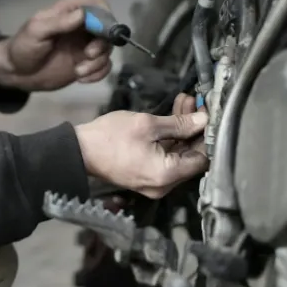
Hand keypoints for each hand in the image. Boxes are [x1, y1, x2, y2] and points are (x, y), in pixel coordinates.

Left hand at [0, 0, 113, 91]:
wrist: (17, 73)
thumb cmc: (23, 47)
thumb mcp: (37, 31)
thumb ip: (59, 23)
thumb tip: (82, 15)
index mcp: (69, 11)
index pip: (98, 5)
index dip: (105, 17)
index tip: (100, 34)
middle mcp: (82, 26)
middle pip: (108, 29)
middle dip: (102, 44)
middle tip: (88, 55)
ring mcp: (85, 44)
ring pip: (107, 49)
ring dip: (98, 62)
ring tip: (79, 72)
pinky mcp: (86, 62)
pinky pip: (104, 66)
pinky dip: (98, 73)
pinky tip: (82, 79)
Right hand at [74, 104, 208, 198]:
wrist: (80, 150)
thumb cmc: (111, 137)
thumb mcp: (147, 125)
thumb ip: (179, 123)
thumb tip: (203, 120)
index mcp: (168, 174)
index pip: (202, 158)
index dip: (206, 135)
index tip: (207, 113)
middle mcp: (165, 185)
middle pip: (190, 157)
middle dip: (194, 129)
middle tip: (194, 103)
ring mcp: (155, 182)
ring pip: (178, 155)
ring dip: (182, 131)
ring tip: (182, 102)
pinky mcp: (146, 176)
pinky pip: (165, 158)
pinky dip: (169, 140)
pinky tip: (171, 118)